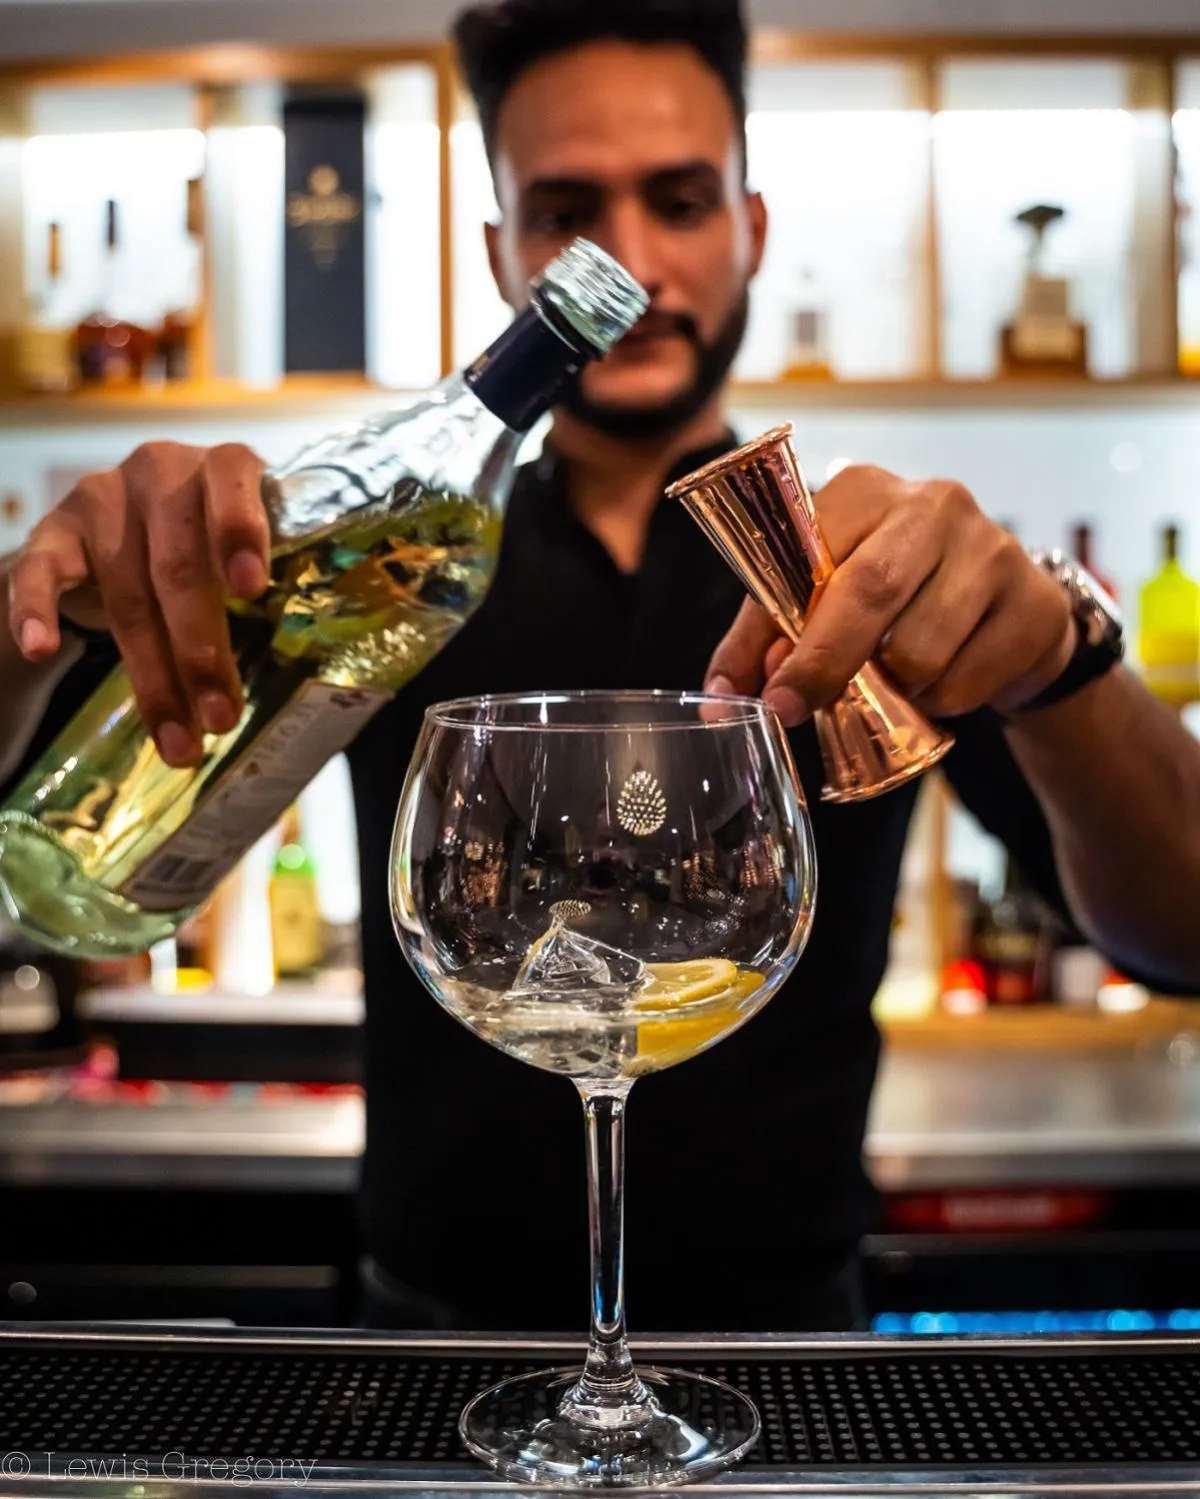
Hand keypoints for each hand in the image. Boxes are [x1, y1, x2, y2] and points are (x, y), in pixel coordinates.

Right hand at [6, 442, 268, 767]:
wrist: (123, 532)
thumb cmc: (209, 546)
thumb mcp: (243, 554)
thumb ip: (268, 588)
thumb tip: (305, 675)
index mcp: (223, 467)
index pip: (233, 485)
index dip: (240, 535)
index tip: (250, 589)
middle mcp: (161, 471)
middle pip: (179, 567)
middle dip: (201, 650)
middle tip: (222, 716)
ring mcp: (102, 498)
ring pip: (127, 594)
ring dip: (152, 675)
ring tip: (180, 739)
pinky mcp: (53, 531)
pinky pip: (41, 572)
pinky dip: (35, 611)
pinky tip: (42, 648)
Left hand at [705, 465, 1075, 727]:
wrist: (1010, 613)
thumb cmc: (901, 600)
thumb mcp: (827, 600)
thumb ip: (771, 635)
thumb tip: (727, 692)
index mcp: (864, 492)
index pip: (808, 557)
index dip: (776, 632)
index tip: (761, 693)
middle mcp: (933, 504)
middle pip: (869, 592)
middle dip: (826, 663)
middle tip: (796, 709)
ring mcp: (993, 548)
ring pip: (918, 649)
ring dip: (894, 687)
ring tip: (897, 676)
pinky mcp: (1034, 603)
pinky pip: (965, 680)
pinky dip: (941, 700)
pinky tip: (945, 677)